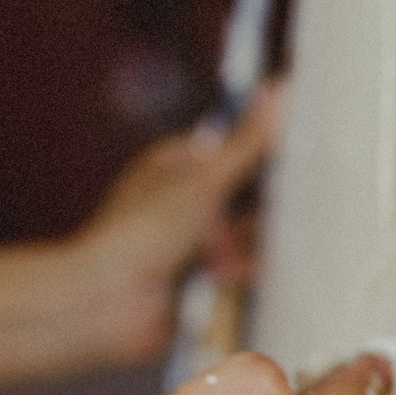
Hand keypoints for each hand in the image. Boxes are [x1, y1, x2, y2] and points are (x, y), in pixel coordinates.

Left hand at [73, 83, 281, 365]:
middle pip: (248, 199)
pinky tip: (219, 281)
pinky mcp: (201, 281)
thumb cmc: (139, 234)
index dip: (263, 158)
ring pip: (248, 238)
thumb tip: (278, 91)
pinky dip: (236, 275)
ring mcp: (194, 243)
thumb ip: (249, 142)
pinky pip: (240, 272)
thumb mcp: (203, 181)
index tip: (286, 165)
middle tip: (238, 226)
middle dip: (250, 216)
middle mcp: (186, 201)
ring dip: (242, 250)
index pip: (236, 149)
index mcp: (178, 165)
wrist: (108, 303)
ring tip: (218, 262)